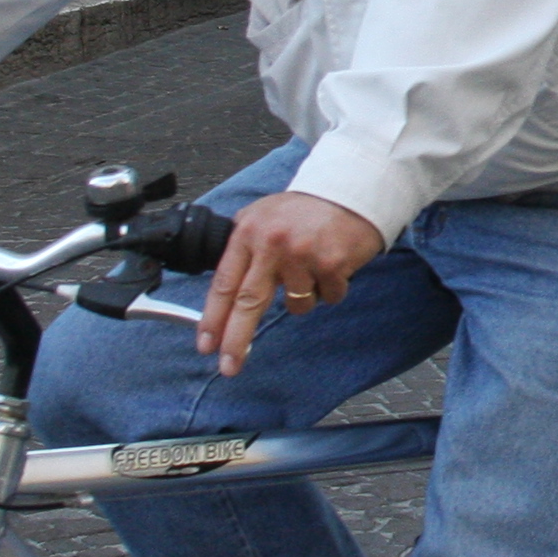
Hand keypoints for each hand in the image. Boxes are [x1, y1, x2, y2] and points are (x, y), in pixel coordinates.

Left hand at [200, 189, 384, 374]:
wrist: (351, 189)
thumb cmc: (306, 208)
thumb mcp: (263, 217)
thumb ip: (243, 248)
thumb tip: (226, 291)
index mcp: (249, 232)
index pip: (223, 283)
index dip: (212, 319)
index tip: (206, 344)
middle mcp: (272, 243)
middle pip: (248, 303)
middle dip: (236, 340)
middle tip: (228, 367)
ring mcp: (302, 254)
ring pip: (295, 305)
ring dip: (303, 298)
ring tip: (312, 269)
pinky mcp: (331, 263)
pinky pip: (326, 298)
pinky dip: (331, 289)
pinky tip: (333, 265)